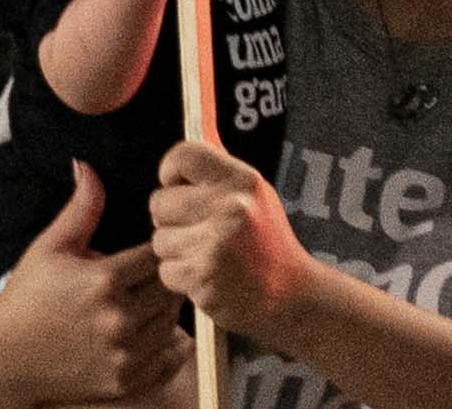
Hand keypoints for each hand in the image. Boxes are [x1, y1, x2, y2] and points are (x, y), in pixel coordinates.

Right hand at [0, 163, 188, 403]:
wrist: (3, 358)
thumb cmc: (25, 298)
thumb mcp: (49, 247)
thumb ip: (80, 208)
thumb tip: (86, 166)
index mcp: (103, 280)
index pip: (157, 254)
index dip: (155, 249)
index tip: (146, 251)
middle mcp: (118, 318)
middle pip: (170, 288)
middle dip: (163, 278)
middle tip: (148, 277)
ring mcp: (123, 354)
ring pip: (172, 322)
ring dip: (164, 310)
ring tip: (144, 301)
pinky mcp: (124, 381)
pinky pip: (167, 357)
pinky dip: (165, 344)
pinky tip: (145, 331)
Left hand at [151, 141, 317, 339]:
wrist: (291, 296)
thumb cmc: (268, 245)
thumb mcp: (255, 198)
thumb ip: (218, 177)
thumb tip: (179, 161)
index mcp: (243, 181)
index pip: (183, 156)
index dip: (171, 172)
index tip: (178, 187)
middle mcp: (230, 208)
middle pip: (160, 202)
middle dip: (171, 219)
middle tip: (200, 231)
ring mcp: (215, 244)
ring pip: (160, 239)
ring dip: (177, 252)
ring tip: (209, 257)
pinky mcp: (202, 277)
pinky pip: (167, 270)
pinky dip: (181, 277)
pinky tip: (208, 277)